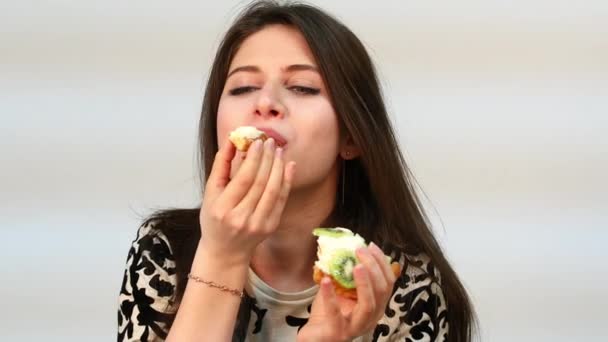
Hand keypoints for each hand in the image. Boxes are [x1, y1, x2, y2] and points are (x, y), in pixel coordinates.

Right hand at [198, 138, 295, 264]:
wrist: (225, 251)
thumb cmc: (214, 219)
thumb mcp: (210, 193)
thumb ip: (220, 166)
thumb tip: (232, 141)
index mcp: (223, 209)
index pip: (243, 179)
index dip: (253, 159)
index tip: (258, 142)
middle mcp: (241, 218)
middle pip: (260, 183)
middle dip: (267, 159)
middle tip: (271, 142)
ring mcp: (258, 224)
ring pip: (273, 190)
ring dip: (278, 167)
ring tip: (279, 150)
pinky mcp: (271, 226)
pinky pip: (281, 200)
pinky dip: (287, 181)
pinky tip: (288, 166)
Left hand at [297, 244, 398, 341]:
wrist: (315, 337)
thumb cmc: (329, 313)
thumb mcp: (343, 290)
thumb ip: (348, 273)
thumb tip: (349, 248)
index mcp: (376, 306)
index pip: (388, 283)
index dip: (382, 263)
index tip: (371, 246)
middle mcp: (371, 317)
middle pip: (382, 291)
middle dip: (374, 267)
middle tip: (361, 250)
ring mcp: (356, 326)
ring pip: (369, 304)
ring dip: (364, 283)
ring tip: (357, 266)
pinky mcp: (338, 332)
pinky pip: (335, 313)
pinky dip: (330, 295)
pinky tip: (325, 280)